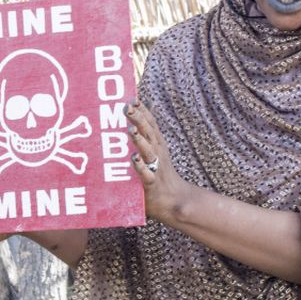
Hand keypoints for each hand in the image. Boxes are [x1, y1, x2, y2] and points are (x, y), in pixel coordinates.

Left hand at [127, 99, 190, 224]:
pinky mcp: (151, 184)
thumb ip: (146, 134)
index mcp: (157, 144)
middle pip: (149, 133)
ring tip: (130, 129)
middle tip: (126, 107)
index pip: (150, 124)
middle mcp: (157, 153)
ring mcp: (155, 168)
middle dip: (138, 119)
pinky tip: (134, 159)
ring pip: (148, 151)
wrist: (174, 201)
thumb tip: (139, 115)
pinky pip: (146, 174)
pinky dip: (140, 167)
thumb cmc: (159, 174)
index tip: (132, 98)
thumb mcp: (154, 152)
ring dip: (140, 140)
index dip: (142, 111)